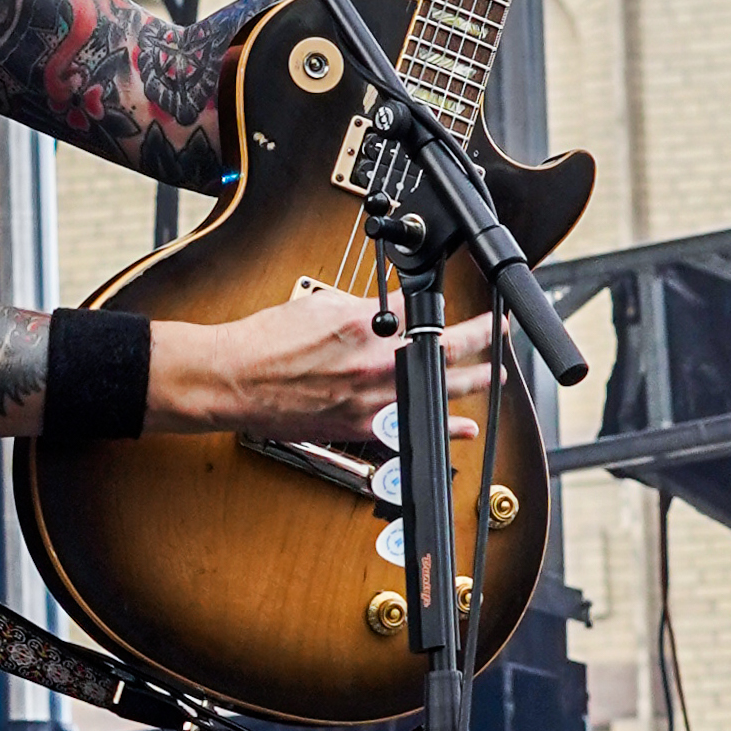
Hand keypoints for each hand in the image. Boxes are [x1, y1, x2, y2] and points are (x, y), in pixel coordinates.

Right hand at [190, 285, 495, 445]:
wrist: (232, 381)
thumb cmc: (263, 343)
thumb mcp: (316, 304)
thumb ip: (358, 307)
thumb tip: (381, 311)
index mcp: (365, 325)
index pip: (423, 310)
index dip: (444, 303)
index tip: (457, 301)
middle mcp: (375, 364)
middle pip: (448, 350)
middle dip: (481, 341)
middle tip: (498, 335)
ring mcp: (371, 400)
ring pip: (440, 392)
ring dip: (475, 382)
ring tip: (497, 375)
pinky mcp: (361, 428)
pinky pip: (414, 427)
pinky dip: (444, 427)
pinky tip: (465, 426)